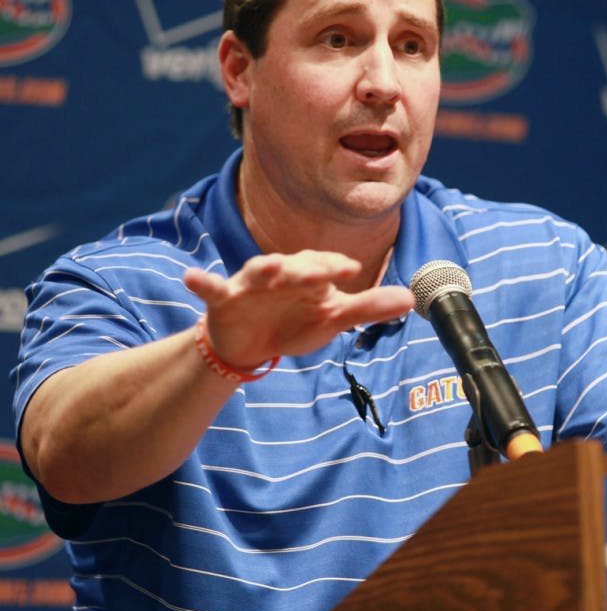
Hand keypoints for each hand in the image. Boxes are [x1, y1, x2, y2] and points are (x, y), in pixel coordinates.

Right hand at [184, 250, 413, 369]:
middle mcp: (281, 273)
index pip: (325, 265)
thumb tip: (411, 299)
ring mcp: (250, 284)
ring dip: (264, 268)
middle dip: (307, 268)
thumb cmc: (295, 323)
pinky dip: (201, 282)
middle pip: (294, 265)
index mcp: (309, 274)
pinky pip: (211, 288)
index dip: (336, 266)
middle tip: (323, 272)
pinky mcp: (224, 299)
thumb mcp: (333, 319)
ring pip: (258, 271)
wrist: (250, 346)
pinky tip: (190, 277)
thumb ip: (369, 308)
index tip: (352, 269)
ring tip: (269, 265)